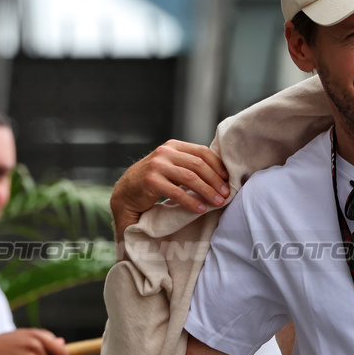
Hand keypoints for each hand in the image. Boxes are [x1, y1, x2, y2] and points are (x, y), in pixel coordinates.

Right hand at [111, 140, 229, 235]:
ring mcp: (157, 165)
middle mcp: (165, 152)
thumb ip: (188, 164)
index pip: (202, 152)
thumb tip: (220, 174)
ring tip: (218, 203)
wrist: (125, 193)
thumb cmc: (153, 181)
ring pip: (190, 177)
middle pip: (198, 165)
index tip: (227, 180)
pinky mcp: (151, 181)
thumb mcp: (171, 166)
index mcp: (173, 146)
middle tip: (226, 194)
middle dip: (215, 181)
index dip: (217, 166)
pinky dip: (191, 202)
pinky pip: (177, 192)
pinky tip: (201, 209)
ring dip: (207, 191)